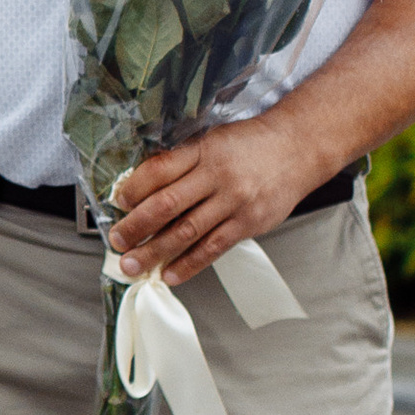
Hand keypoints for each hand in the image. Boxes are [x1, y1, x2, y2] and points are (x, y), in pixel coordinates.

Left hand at [110, 118, 316, 288]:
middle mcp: (216, 176)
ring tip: (133, 266)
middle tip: (117, 241)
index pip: (159, 170)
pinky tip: (169, 274)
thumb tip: (143, 188)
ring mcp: (233, 202)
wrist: (297, 148)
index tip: (118, 202)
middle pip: (166, 204)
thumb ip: (183, 161)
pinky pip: (212, 248)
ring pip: (186, 232)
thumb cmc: (250, 145)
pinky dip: (189, 265)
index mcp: (202, 151)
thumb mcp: (213, 140)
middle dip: (136, 226)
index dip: (134, 188)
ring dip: (155, 252)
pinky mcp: (248, 223)